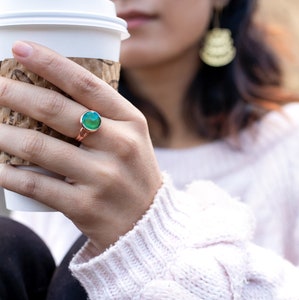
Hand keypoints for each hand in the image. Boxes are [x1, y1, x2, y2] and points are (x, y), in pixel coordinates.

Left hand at [0, 41, 161, 250]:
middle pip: (56, 110)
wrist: (146, 220)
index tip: (20, 48)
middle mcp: (119, 145)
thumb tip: (57, 88)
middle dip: (14, 93)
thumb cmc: (132, 171)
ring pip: (38, 147)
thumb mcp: (130, 136)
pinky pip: (35, 185)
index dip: (50, 63)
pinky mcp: (85, 206)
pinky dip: (7, 174)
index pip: (87, 84)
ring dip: (2, 134)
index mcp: (131, 122)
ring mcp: (102, 177)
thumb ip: (103, 114)